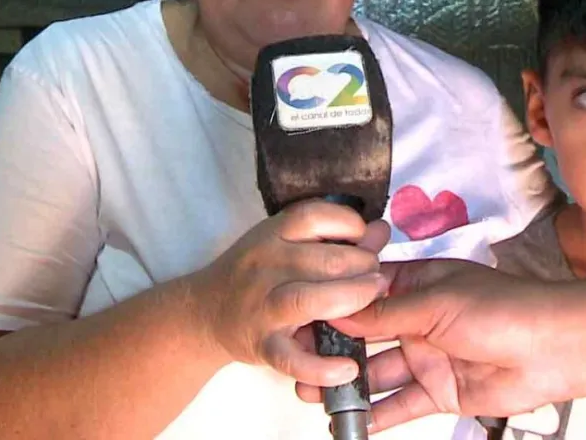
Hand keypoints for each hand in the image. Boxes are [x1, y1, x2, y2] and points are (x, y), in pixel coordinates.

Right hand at [192, 200, 390, 387]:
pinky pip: (292, 358)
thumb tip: (381, 230)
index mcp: (273, 233)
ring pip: (308, 300)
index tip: (365, 238)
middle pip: (325, 260)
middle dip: (364, 267)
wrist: (204, 312)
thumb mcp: (286, 244)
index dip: (349, 224)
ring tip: (373, 301)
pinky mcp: (262, 344)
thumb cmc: (256, 272)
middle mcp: (266, 264)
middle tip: (378, 277)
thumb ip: (333, 238)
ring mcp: (262, 305)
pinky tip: (348, 368)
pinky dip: (321, 368)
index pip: (315, 216)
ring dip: (350, 299)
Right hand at [296, 258, 573, 431]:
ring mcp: (426, 356)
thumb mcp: (436, 302)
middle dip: (332, 346)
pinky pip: (401, 403)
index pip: (363, 292)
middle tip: (295, 359)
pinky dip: (376, 414)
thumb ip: (386, 313)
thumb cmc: (500, 308)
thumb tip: (339, 311)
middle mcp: (415, 319)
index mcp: (415, 284)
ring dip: (347, 382)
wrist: (553, 349)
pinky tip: (348, 423)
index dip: (331, 302)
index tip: (295, 314)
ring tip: (310, 392)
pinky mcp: (439, 391)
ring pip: (377, 371)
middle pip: (364, 334)